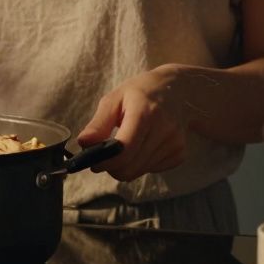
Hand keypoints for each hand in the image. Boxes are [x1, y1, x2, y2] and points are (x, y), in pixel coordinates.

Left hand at [77, 66, 189, 181]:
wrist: (179, 91)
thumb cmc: (140, 93)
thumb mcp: (115, 99)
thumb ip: (98, 123)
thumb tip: (83, 143)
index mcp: (145, 112)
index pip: (124, 149)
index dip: (105, 161)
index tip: (93, 162)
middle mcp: (164, 129)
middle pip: (129, 166)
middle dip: (112, 166)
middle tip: (105, 155)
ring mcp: (175, 144)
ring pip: (138, 172)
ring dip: (125, 165)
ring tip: (126, 145)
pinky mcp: (180, 154)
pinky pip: (150, 170)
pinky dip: (140, 164)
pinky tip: (143, 145)